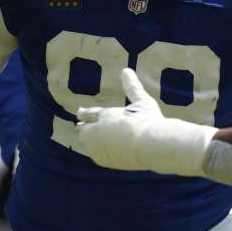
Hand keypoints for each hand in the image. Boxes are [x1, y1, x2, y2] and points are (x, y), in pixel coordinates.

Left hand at [76, 68, 215, 175]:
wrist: (151, 145)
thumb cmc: (148, 121)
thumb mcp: (142, 102)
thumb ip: (132, 87)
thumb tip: (126, 70)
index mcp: (105, 115)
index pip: (87, 114)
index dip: (83, 114)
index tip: (80, 113)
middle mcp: (97, 131)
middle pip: (82, 131)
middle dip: (83, 128)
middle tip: (82, 128)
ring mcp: (98, 147)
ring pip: (86, 144)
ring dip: (89, 141)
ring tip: (92, 140)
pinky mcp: (104, 160)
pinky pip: (96, 156)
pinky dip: (99, 152)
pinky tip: (104, 152)